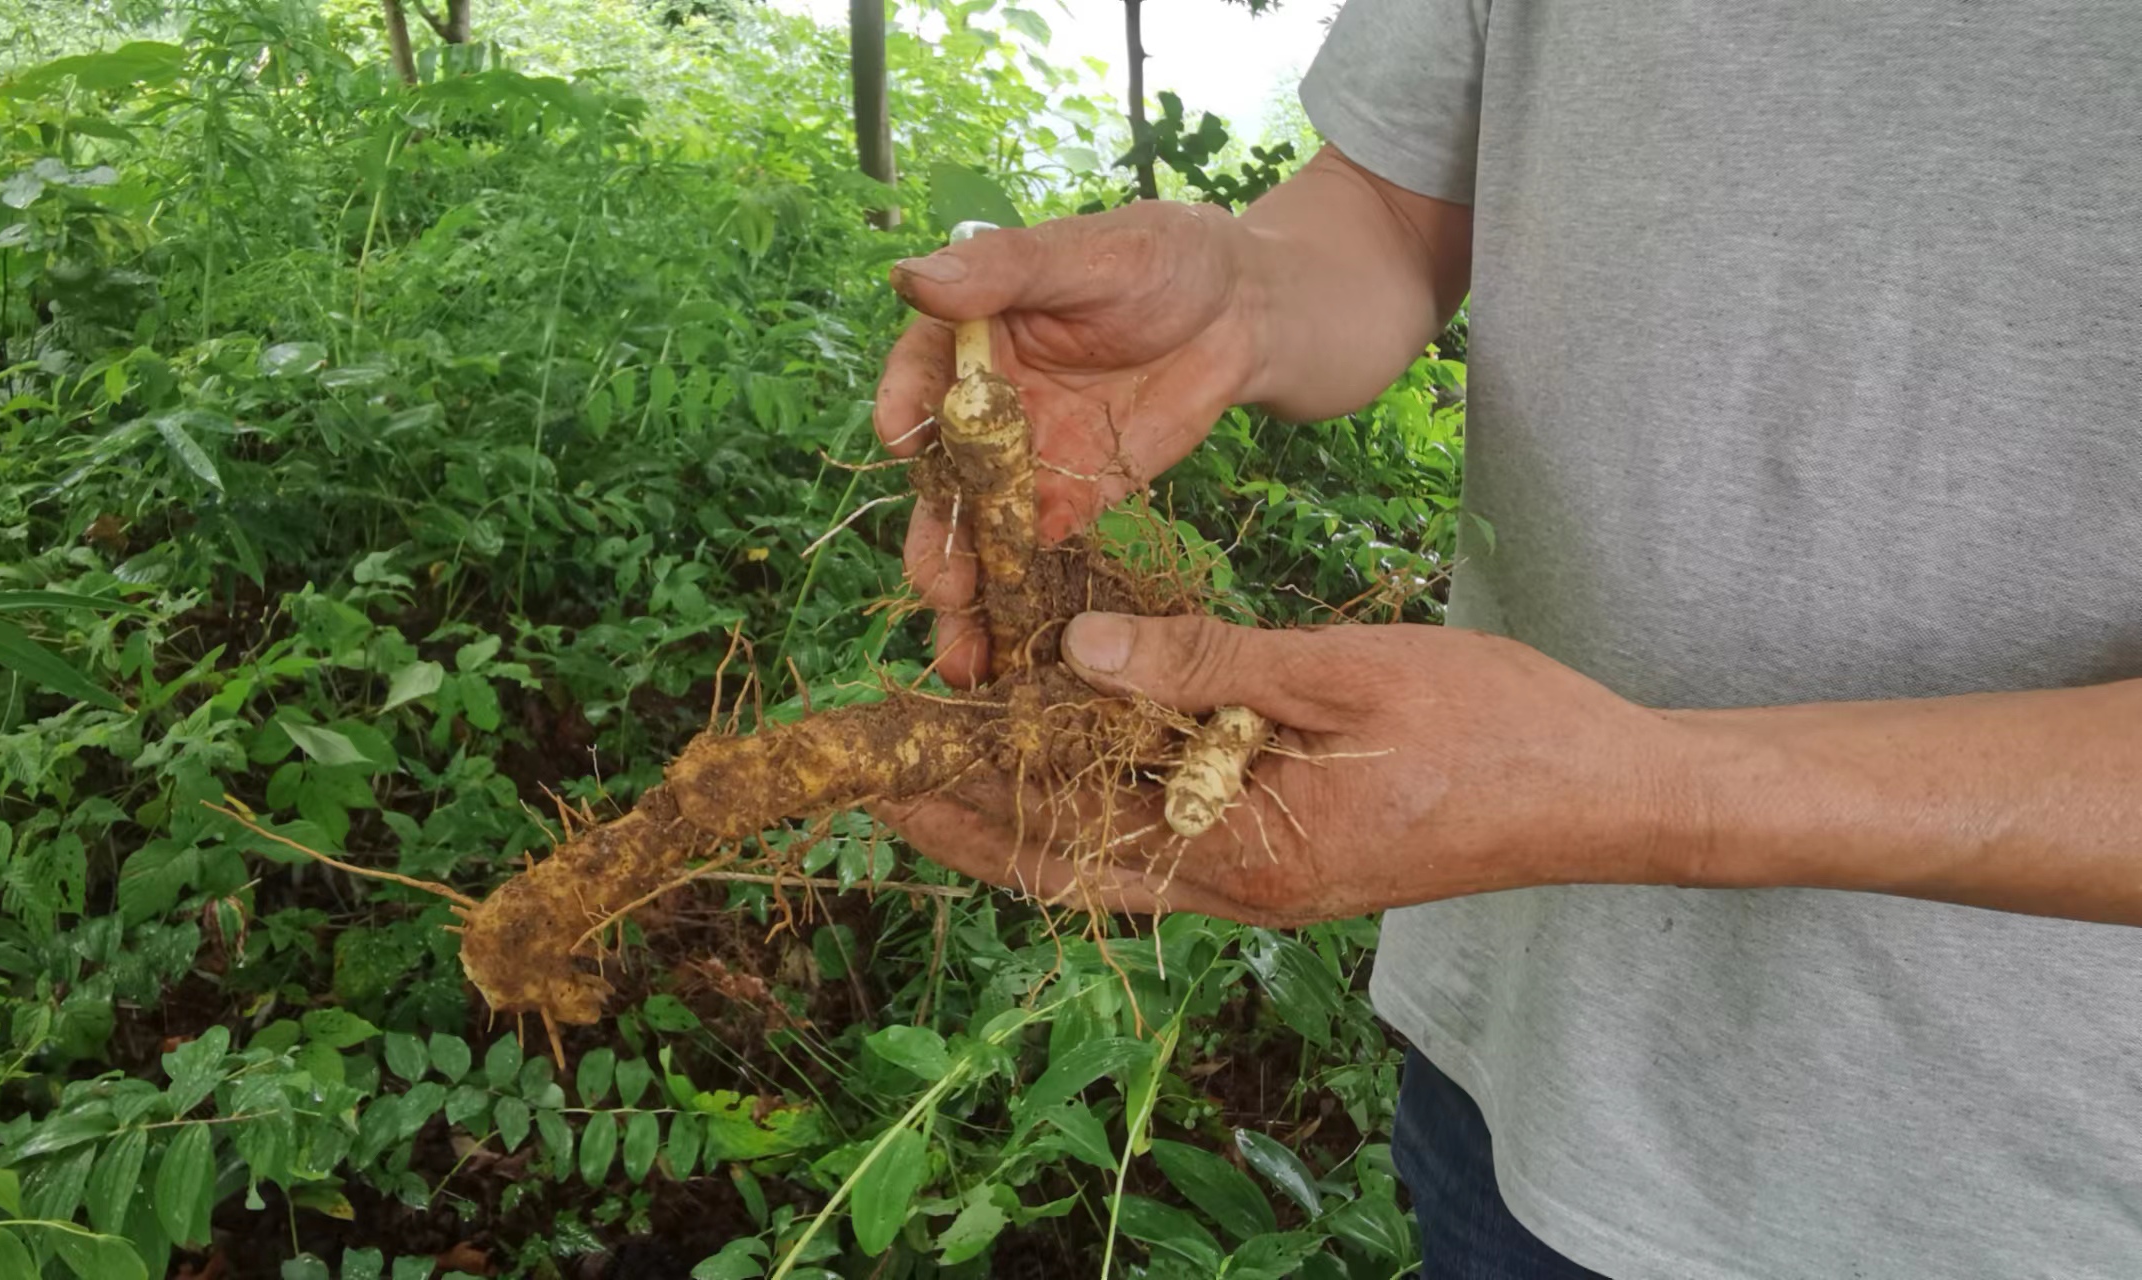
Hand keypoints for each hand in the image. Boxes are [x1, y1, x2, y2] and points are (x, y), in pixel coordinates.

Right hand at [874, 200, 1267, 685]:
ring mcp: (1027, 456)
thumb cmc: (1160, 258)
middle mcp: (983, 406)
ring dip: (969, 583)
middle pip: (940, 476)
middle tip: (935, 586)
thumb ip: (1004, 270)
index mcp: (969, 337)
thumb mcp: (1084, 252)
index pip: (919, 377)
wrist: (1244, 311)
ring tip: (965, 647)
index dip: (905, 407)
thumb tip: (911, 277)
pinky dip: (1028, 583)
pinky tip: (1023, 630)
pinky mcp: (1074, 494)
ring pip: (981, 524)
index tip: (903, 439)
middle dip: (934, 537)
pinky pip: (1041, 542)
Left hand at [877, 613, 1695, 926]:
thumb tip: (1078, 654)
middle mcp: (1239, 886)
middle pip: (1064, 860)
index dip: (964, 794)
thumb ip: (1211, 665)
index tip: (882, 753)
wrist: (1606, 796)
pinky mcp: (1289, 853)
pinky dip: (1106, 788)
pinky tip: (1077, 733)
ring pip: (1110, 850)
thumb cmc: (1499, 728)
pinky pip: (1168, 831)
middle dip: (968, 810)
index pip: (1062, 834)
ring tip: (953, 736)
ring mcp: (1265, 879)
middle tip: (879, 756)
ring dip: (1030, 799)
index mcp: (1246, 852)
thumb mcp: (1349, 675)